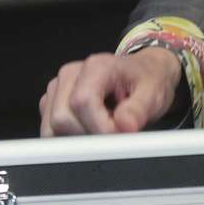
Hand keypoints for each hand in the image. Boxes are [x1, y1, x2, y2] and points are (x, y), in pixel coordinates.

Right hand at [39, 48, 180, 135]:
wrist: (143, 74)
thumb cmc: (145, 80)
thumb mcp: (153, 93)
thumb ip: (138, 110)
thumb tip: (124, 125)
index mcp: (95, 67)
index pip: (81, 103)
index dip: (99, 127)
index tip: (118, 134)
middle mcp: (71, 74)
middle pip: (62, 118)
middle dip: (88, 135)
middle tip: (113, 130)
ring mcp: (58, 88)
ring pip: (52, 127)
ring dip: (78, 137)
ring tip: (103, 126)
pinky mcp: (52, 102)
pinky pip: (50, 130)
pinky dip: (70, 137)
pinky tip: (90, 128)